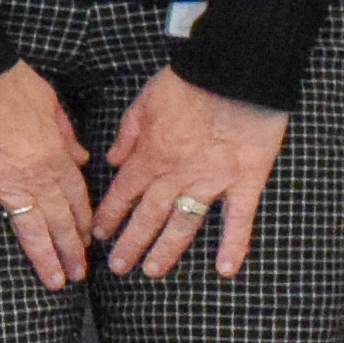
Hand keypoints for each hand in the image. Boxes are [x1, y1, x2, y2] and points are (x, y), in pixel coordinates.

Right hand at [0, 61, 97, 291]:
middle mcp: (36, 175)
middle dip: (71, 249)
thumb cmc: (11, 81)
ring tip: (55, 283)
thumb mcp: (52, 103)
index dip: (83, 222)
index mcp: (56, 155)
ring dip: (44, 257)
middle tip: (78, 275)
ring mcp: (4, 182)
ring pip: (30, 227)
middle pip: (59, 219)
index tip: (88, 241)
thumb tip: (82, 158)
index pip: (76, 197)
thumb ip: (67, 135)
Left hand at [90, 64, 287, 282]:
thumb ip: (127, 134)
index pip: (123, 194)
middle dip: (131, 243)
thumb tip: (112, 160)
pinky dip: (233, 245)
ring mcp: (210, 181)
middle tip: (119, 267)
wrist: (232, 71)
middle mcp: (176, 175)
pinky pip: (238, 219)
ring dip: (167, 250)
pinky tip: (225, 270)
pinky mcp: (244, 181)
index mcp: (150, 155)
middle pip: (148, 216)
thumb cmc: (187, 81)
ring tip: (153, 271)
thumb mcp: (144, 101)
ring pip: (183, 224)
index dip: (109, 216)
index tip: (98, 236)